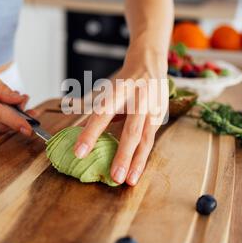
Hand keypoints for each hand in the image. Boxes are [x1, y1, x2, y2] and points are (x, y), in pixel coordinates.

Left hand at [73, 47, 167, 185]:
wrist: (150, 61)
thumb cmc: (125, 80)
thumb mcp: (111, 89)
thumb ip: (102, 111)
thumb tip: (85, 135)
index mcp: (120, 89)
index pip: (103, 114)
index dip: (91, 134)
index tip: (79, 152)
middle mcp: (139, 99)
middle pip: (131, 131)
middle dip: (123, 156)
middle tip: (114, 177)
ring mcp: (153, 108)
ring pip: (146, 139)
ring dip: (137, 162)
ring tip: (129, 181)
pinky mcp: (161, 116)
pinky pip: (151, 140)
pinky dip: (143, 156)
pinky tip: (136, 171)